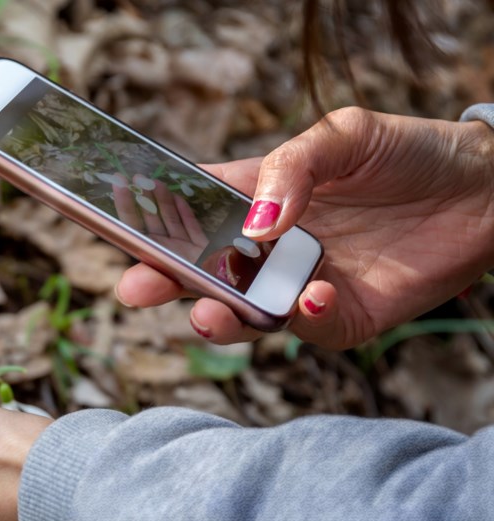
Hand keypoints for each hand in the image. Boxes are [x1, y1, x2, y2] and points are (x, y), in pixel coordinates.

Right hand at [115, 107, 493, 348]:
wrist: (487, 191)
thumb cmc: (410, 153)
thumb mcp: (344, 134)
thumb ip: (292, 168)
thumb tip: (254, 223)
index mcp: (258, 199)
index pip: (191, 211)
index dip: (153, 222)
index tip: (120, 230)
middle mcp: (270, 248)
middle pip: (203, 271)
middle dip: (165, 282)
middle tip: (137, 287)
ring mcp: (302, 285)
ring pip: (244, 313)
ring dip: (220, 316)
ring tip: (208, 312)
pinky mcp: (343, 318)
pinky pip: (311, 329)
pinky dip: (304, 318)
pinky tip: (311, 296)